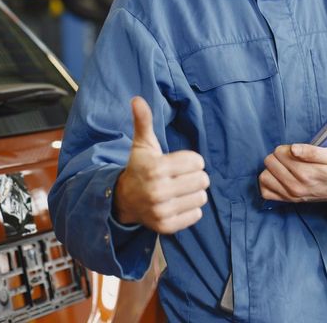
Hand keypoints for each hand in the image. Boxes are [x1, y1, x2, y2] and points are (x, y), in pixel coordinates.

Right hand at [113, 96, 209, 233]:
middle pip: (202, 180)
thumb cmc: (140, 167)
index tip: (180, 163)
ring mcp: (162, 211)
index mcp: (156, 168)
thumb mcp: (142, 144)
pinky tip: (179, 202)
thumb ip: (144, 121)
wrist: (124, 200)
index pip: (197, 162)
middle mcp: (158, 191)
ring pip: (202, 197)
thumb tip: (137, 99)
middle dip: (195, 176)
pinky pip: (196, 214)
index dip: (192, 160)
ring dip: (195, 192)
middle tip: (181, 177)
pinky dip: (191, 208)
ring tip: (181, 189)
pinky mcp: (166, 227)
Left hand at [258, 144, 326, 204]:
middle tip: (292, 158)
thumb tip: (293, 148)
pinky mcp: (286, 200)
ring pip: (264, 176)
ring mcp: (290, 195)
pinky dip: (269, 182)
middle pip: (270, 161)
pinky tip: (278, 177)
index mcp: (307, 173)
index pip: (280, 153)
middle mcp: (296, 186)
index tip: (296, 151)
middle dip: (279, 156)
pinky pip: (265, 191)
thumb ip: (312, 151)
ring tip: (284, 166)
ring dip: (272, 168)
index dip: (287, 148)